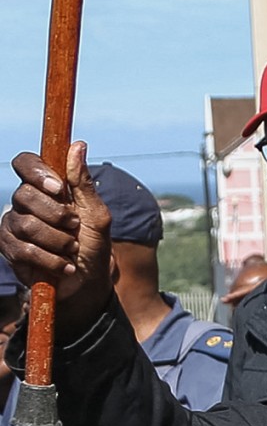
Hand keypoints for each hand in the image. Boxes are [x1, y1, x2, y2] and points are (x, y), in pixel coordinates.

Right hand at [0, 144, 112, 329]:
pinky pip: (25, 249)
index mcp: (44, 187)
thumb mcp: (96, 213)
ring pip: (27, 224)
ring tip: (72, 249)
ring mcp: (13, 224)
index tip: (58, 188)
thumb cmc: (93, 242)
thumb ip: (84, 183)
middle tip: (75, 227)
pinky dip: (52, 260)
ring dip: (58, 241)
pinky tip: (65, 265)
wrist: (89, 279)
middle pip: (25, 195)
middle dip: (58, 215)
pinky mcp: (10, 248)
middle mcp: (23, 201)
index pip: (25, 163)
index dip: (37, 171)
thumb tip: (78, 145)